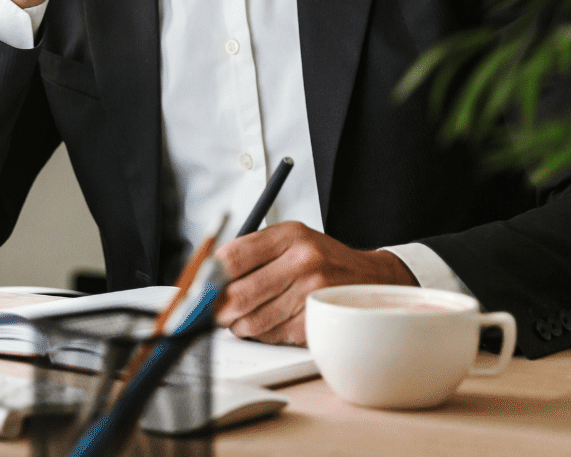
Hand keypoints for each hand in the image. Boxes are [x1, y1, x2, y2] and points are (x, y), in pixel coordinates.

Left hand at [213, 221, 416, 345]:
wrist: (372, 281)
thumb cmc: (322, 260)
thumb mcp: (291, 240)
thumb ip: (252, 253)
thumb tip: (207, 276)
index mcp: (290, 235)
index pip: (233, 256)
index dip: (209, 276)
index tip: (199, 286)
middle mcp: (303, 261)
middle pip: (239, 294)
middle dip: (218, 308)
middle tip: (213, 311)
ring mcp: (313, 294)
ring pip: (253, 320)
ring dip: (239, 325)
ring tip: (241, 318)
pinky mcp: (318, 322)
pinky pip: (273, 335)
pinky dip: (263, 334)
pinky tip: (272, 322)